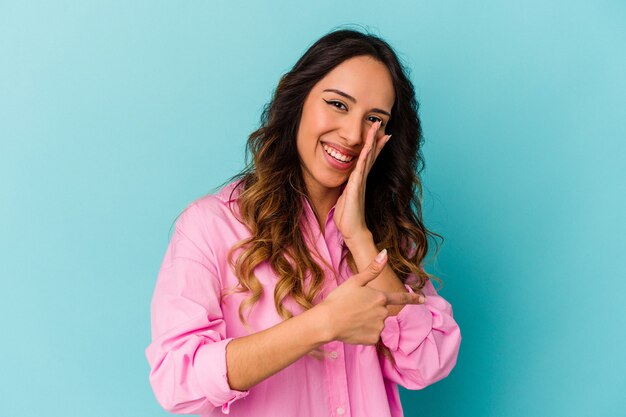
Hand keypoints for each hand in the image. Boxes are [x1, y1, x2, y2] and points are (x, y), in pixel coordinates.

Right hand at [318, 249, 425, 344]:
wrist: (327, 322)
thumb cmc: (339, 299)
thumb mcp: (355, 281)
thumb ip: (373, 269)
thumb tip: (386, 253)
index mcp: (380, 297)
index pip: (401, 298)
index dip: (413, 299)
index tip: (424, 299)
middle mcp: (383, 313)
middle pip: (382, 311)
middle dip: (372, 310)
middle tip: (354, 308)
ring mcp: (379, 327)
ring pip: (376, 323)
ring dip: (368, 321)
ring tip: (351, 318)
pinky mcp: (372, 340)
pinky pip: (371, 335)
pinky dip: (364, 332)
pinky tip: (352, 328)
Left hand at [334, 120, 390, 243]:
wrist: (352, 230)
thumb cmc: (348, 215)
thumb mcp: (345, 196)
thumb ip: (347, 187)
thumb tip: (347, 182)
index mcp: (359, 179)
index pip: (368, 158)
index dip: (373, 145)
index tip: (379, 132)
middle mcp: (361, 179)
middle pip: (370, 154)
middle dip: (375, 139)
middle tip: (380, 124)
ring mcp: (359, 183)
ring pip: (367, 159)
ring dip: (371, 144)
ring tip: (376, 131)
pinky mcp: (355, 189)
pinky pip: (359, 171)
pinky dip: (364, 160)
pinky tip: (366, 150)